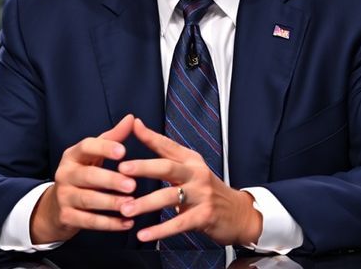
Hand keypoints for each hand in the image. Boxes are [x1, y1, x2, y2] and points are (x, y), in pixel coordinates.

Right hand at [30, 114, 136, 243]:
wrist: (55, 206)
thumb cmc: (82, 174)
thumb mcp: (93, 155)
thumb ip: (112, 138)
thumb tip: (132, 118)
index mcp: (72, 155)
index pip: (86, 147)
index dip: (104, 148)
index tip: (123, 151)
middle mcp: (65, 174)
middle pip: (88, 176)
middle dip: (110, 181)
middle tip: (132, 184)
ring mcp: (64, 196)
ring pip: (88, 200)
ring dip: (111, 203)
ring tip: (131, 204)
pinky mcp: (66, 217)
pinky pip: (89, 221)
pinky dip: (109, 224)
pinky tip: (126, 223)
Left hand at [117, 118, 261, 245]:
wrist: (239, 213)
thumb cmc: (207, 190)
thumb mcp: (192, 170)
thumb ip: (168, 157)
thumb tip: (143, 132)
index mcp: (191, 160)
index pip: (168, 145)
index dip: (150, 136)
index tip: (132, 126)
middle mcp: (197, 174)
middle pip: (167, 167)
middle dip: (143, 167)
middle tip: (121, 169)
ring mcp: (202, 194)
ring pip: (169, 196)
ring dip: (145, 203)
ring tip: (125, 208)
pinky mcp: (204, 216)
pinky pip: (178, 223)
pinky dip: (160, 230)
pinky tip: (144, 234)